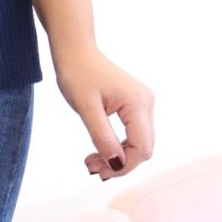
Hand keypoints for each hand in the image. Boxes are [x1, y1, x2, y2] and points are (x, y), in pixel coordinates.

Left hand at [52, 44, 154, 180]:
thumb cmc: (77, 73)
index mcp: (137, 102)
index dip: (123, 166)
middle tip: (92, 167)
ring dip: (118, 156)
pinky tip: (100, 150)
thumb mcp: (86, 108)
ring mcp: (142, 103)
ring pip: (139, 143)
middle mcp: (146, 102)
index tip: (99, 171)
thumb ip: (103, 137)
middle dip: (119, 163)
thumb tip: (117, 165)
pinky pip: (133, 134)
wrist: (75, 50)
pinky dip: (118, 145)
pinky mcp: (135, 104)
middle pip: (143, 148)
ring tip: (92, 161)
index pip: (142, 148)